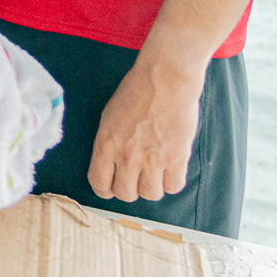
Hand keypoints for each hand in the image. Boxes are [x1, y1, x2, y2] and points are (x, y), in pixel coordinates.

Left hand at [87, 52, 202, 201]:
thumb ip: (108, 145)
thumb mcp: (108, 118)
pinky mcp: (176, 159)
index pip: (99, 183)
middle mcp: (127, 156)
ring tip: (155, 171)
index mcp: (105, 144)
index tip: (112, 186)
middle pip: (125, 194)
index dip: (105, 189)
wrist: (164, 81)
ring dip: (152, 186)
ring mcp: (152, 160)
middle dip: (130, 189)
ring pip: (150, 195)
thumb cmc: (135, 94)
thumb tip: (111, 167)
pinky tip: (170, 169)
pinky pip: (173, 187)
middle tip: (136, 177)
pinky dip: (172, 182)